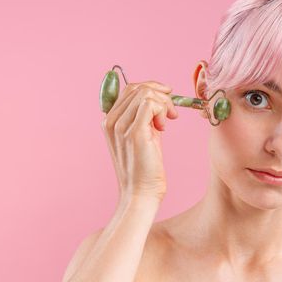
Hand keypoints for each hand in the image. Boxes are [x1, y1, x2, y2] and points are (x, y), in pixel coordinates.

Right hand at [101, 81, 178, 201]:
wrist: (140, 193)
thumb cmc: (144, 167)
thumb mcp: (142, 135)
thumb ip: (144, 117)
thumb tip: (160, 97)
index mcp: (109, 120)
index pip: (130, 88)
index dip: (152, 88)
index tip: (167, 98)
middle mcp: (111, 121)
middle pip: (138, 87)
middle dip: (161, 94)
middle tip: (172, 112)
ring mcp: (120, 126)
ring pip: (146, 93)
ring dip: (164, 103)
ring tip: (168, 120)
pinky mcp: (134, 132)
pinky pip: (151, 104)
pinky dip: (163, 109)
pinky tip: (164, 126)